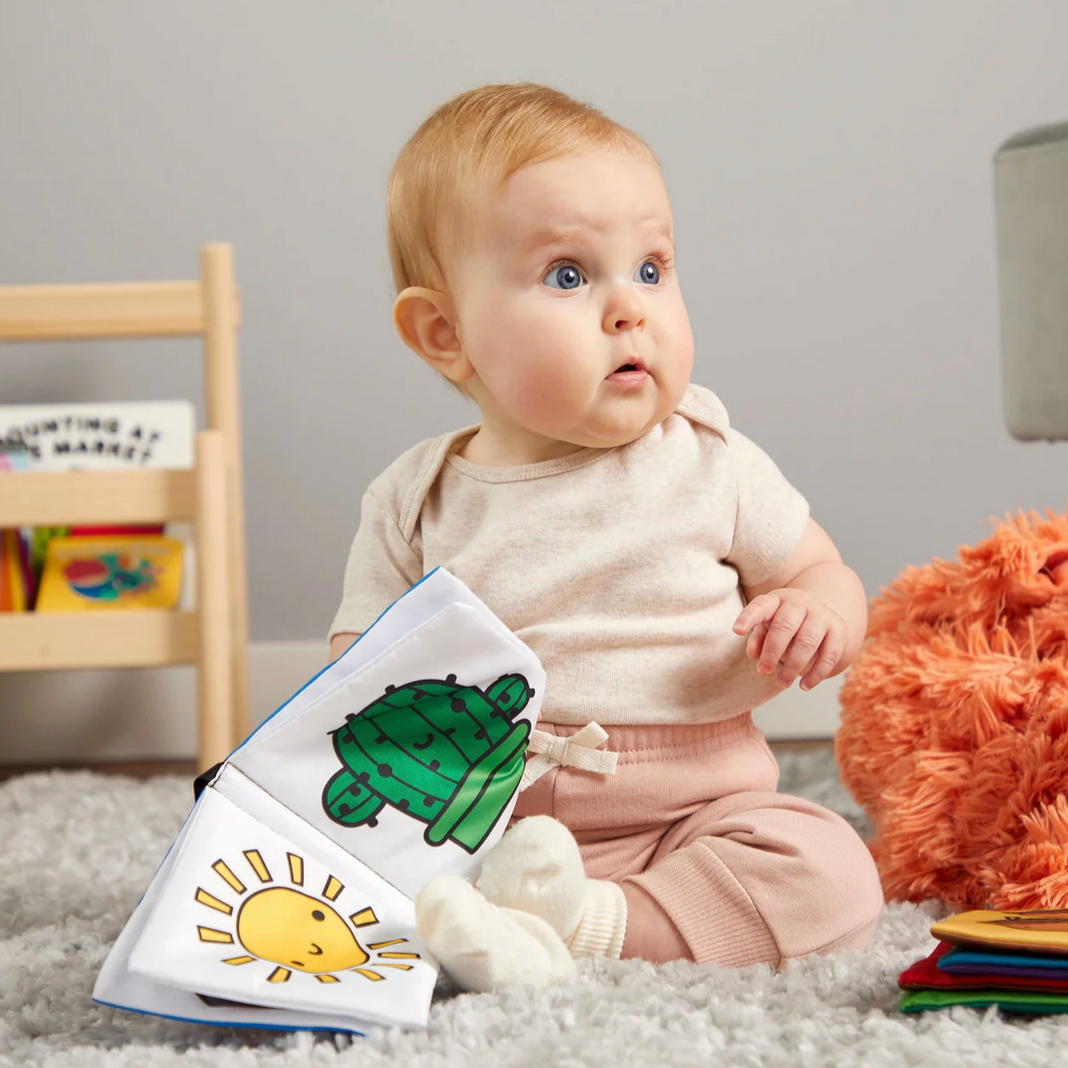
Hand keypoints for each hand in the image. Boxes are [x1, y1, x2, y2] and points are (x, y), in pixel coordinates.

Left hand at [732, 588, 846, 690]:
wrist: (820, 613)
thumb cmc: (785, 623)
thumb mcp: (768, 625)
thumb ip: (758, 638)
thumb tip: (754, 653)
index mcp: (778, 599)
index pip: (761, 605)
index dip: (748, 617)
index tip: (737, 630)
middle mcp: (800, 603)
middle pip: (784, 626)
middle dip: (772, 652)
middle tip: (763, 671)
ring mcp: (822, 615)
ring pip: (807, 642)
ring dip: (793, 666)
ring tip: (782, 682)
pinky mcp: (839, 630)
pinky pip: (829, 655)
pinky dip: (816, 674)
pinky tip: (804, 686)